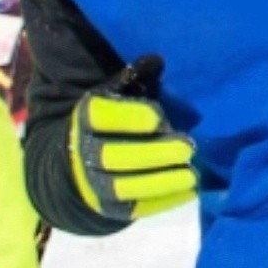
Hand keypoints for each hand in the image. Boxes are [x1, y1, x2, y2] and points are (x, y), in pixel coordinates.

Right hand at [69, 70, 199, 222]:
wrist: (76, 166)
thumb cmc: (110, 124)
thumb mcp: (115, 97)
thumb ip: (135, 79)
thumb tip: (156, 59)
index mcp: (84, 119)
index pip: (100, 117)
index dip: (128, 118)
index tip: (155, 118)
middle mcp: (82, 152)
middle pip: (115, 156)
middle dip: (154, 153)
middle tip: (187, 148)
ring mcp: (93, 184)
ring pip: (125, 185)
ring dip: (162, 180)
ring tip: (190, 172)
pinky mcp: (110, 208)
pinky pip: (137, 207)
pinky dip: (165, 199)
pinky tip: (189, 189)